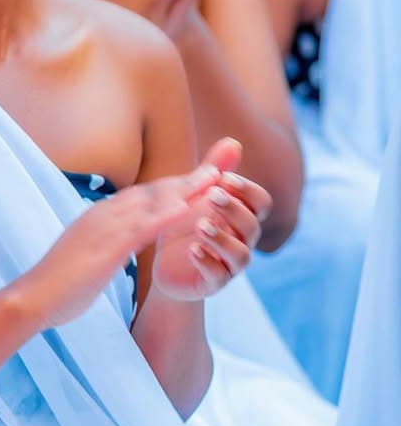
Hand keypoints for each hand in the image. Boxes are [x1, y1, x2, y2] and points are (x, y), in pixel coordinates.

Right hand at [35, 149, 225, 326]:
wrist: (33, 298)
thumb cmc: (59, 283)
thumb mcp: (86, 253)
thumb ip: (102, 241)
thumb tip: (115, 240)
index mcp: (99, 216)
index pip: (143, 195)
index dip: (173, 186)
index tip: (199, 179)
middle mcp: (103, 214)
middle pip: (152, 191)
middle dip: (186, 180)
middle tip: (218, 168)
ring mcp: (103, 229)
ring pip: (151, 203)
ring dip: (184, 190)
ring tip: (214, 179)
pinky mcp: (105, 248)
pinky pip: (140, 229)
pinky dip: (164, 215)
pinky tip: (186, 209)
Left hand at [153, 140, 271, 297]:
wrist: (165, 266)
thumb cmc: (183, 225)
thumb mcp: (192, 194)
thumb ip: (214, 170)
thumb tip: (234, 141)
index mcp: (241, 216)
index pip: (261, 202)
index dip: (247, 190)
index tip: (223, 178)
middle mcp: (242, 241)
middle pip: (252, 225)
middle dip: (234, 209)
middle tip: (211, 195)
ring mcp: (229, 264)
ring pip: (241, 255)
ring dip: (222, 238)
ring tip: (201, 225)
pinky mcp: (213, 283)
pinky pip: (217, 276)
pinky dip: (207, 262)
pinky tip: (192, 250)